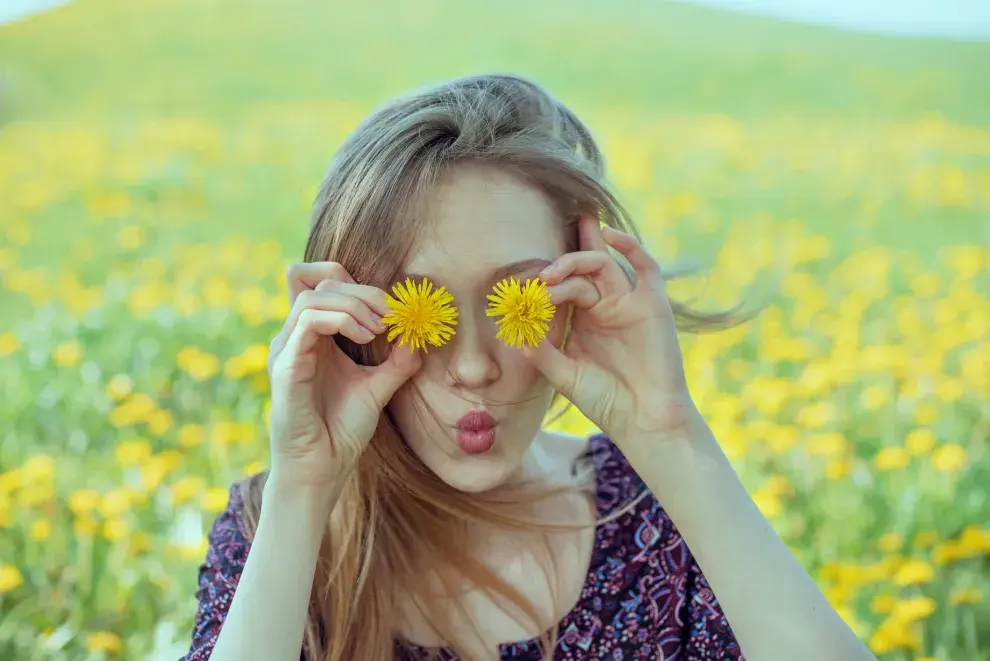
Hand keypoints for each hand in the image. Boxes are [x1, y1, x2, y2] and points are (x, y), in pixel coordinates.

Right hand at [266, 262, 421, 497]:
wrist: (322, 470)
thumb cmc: (341, 430)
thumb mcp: (378, 388)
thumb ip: (397, 361)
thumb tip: (417, 334)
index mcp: (313, 337)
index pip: (321, 282)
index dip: (356, 283)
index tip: (390, 309)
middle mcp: (295, 338)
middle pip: (320, 282)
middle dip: (364, 291)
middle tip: (391, 317)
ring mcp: (286, 349)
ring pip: (312, 296)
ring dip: (354, 304)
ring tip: (379, 328)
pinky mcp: (286, 366)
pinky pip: (306, 321)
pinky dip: (340, 319)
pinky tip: (366, 337)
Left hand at [525, 216, 699, 442]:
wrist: (643, 420)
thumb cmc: (606, 401)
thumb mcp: (566, 377)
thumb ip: (544, 355)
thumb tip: (517, 337)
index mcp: (585, 320)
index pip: (563, 287)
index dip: (544, 286)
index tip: (522, 293)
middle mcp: (606, 306)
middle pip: (584, 267)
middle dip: (561, 262)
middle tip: (539, 277)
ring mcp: (630, 302)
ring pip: (604, 265)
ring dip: (577, 261)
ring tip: (552, 275)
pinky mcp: (653, 304)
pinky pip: (646, 266)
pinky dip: (630, 246)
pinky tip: (607, 233)